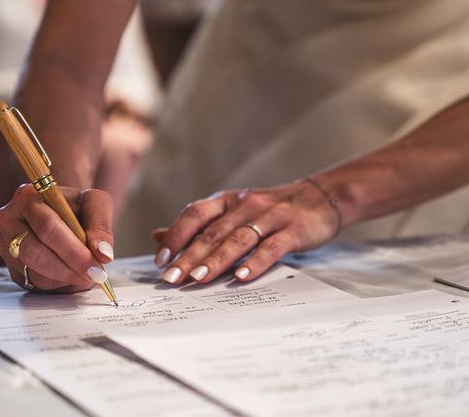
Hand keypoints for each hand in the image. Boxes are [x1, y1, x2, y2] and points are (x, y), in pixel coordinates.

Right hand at [0, 184, 114, 292]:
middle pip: (36, 253)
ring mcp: (7, 247)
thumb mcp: (96, 203)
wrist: (65, 212)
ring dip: (67, 279)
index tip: (96, 265)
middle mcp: (9, 221)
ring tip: (88, 272)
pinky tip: (74, 274)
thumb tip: (103, 254)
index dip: (73, 250)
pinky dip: (61, 285)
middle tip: (96, 276)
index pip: (47, 227)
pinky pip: (36, 285)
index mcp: (26, 197)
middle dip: (70, 269)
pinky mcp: (13, 268)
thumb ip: (101, 225)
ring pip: (36, 274)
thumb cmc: (78, 205)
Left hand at [153, 180, 340, 284]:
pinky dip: (255, 263)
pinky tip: (241, 278)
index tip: (161, 261)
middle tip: (172, 279)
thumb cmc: (267, 210)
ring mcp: (269, 216)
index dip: (175, 236)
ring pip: (237, 240)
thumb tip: (157, 237)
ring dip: (216, 260)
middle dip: (189, 256)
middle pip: (212, 231)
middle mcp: (244, 205)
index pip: (194, 214)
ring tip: (198, 279)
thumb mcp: (230, 211)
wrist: (319, 198)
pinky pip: (271, 248)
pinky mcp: (293, 230)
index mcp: (225, 200)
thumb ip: (197, 225)